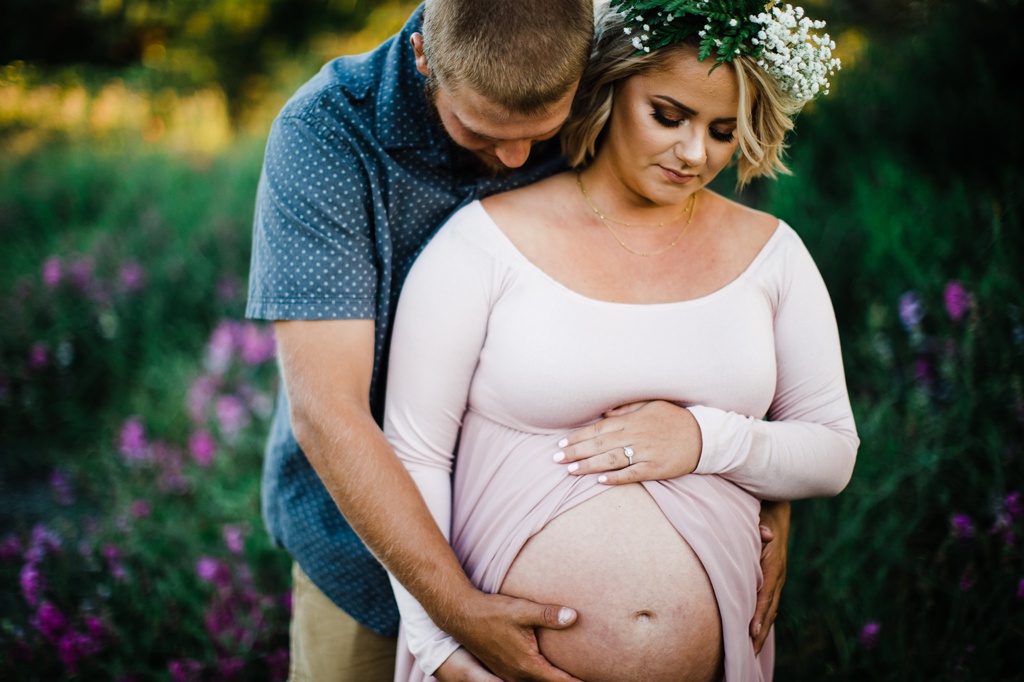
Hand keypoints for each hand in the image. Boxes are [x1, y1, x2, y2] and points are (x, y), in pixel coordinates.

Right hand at [443, 591, 582, 681]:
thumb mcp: (522, 610)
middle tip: (587, 679)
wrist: (462, 616)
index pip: (559, 681)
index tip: (594, 680)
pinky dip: (539, 680)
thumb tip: (574, 616)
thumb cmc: (493, 612)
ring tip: (568, 678)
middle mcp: (518, 676)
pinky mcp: (502, 670)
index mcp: (527, 665)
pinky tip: (545, 673)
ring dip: (552, 681)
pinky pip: (525, 681)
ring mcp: (508, 675)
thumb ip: (549, 615)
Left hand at [553, 400, 701, 484]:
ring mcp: (645, 453)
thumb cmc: (675, 419)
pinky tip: (600, 481)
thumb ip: (627, 408)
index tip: (562, 443)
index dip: (579, 436)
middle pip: (600, 445)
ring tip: (570, 471)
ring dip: (589, 466)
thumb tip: (604, 412)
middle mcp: (635, 436)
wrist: (703, 436)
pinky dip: (616, 478)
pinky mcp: (655, 469)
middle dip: (576, 452)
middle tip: (557, 459)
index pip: (599, 428)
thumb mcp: (651, 405)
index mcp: (632, 420)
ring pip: (612, 460)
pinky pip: (632, 474)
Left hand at [751, 500, 789, 653]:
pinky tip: (756, 631)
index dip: (759, 612)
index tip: (751, 631)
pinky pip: (769, 602)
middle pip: (770, 607)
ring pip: (771, 608)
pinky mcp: (774, 577)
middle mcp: (778, 573)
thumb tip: (766, 534)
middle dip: (760, 631)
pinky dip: (763, 618)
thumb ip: (762, 527)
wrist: (777, 505)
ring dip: (762, 629)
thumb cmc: (764, 512)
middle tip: (748, 653)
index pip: (766, 592)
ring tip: (751, 650)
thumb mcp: (763, 516)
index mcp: (775, 562)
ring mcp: (777, 576)